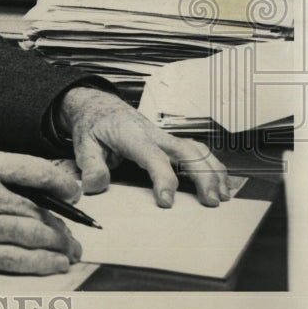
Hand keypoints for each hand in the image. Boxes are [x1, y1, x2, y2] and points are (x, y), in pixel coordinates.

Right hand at [0, 149, 83, 274]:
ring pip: (32, 235)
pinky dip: (39, 263)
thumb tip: (28, 180)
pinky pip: (13, 260)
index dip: (63, 184)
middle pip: (38, 209)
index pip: (34, 171)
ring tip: (71, 249)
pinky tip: (54, 263)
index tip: (75, 192)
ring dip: (58, 244)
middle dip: (65, 222)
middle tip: (78, 229)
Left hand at [57, 86, 230, 207]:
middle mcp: (154, 135)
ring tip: (223, 196)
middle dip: (203, 175)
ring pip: (197, 149)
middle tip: (211, 202)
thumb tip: (95, 186)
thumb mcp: (83, 144)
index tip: (166, 201)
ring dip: (213, 170)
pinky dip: (213, 165)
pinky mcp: (170, 142)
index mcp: (133, 136)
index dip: (163, 179)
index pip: (153, 157)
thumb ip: (90, 165)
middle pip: (187, 151)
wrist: (99, 106)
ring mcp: (165, 138)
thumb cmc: (94, 125)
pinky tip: (222, 183)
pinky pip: (197, 150)